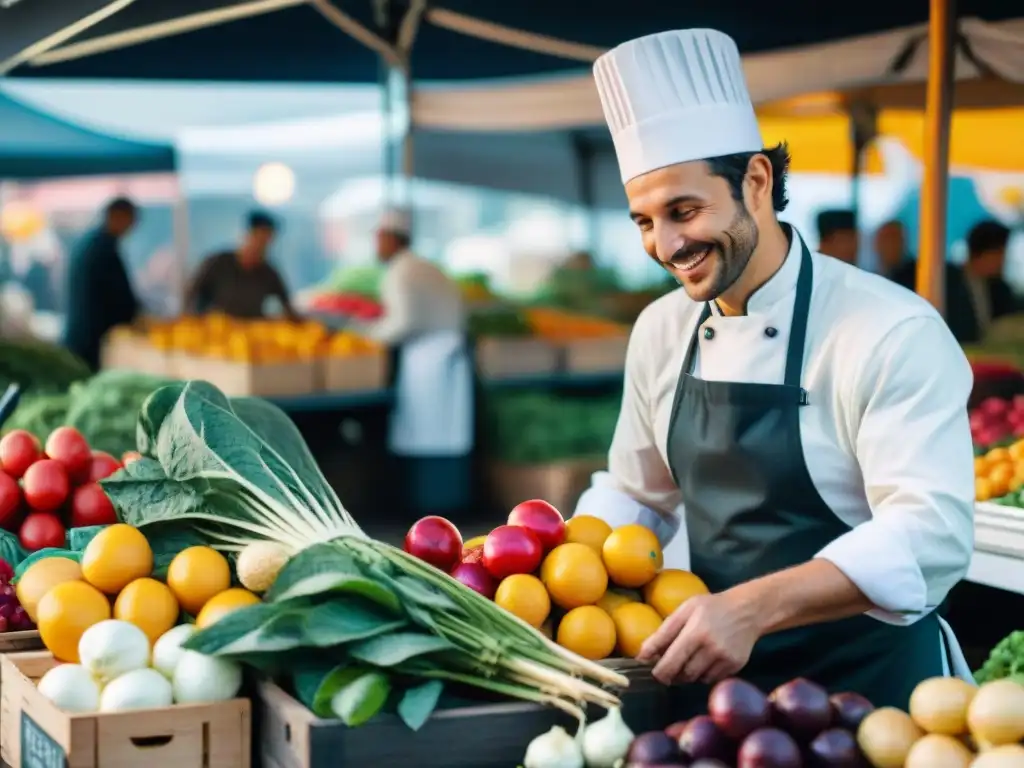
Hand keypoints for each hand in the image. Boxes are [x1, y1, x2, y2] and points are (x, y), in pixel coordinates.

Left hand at [637, 589, 764, 685]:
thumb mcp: (684, 611)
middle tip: (670, 665)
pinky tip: (705, 659)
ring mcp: (725, 659)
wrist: (748, 610)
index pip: (671, 662)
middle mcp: (711, 648)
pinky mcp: (735, 666)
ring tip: (689, 657)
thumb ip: (662, 633)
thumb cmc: (710, 608)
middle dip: (672, 674)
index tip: (654, 671)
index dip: (659, 672)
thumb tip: (642, 656)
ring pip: (696, 679)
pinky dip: (703, 674)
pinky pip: (711, 679)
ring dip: (687, 674)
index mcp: (695, 631)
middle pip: (683, 674)